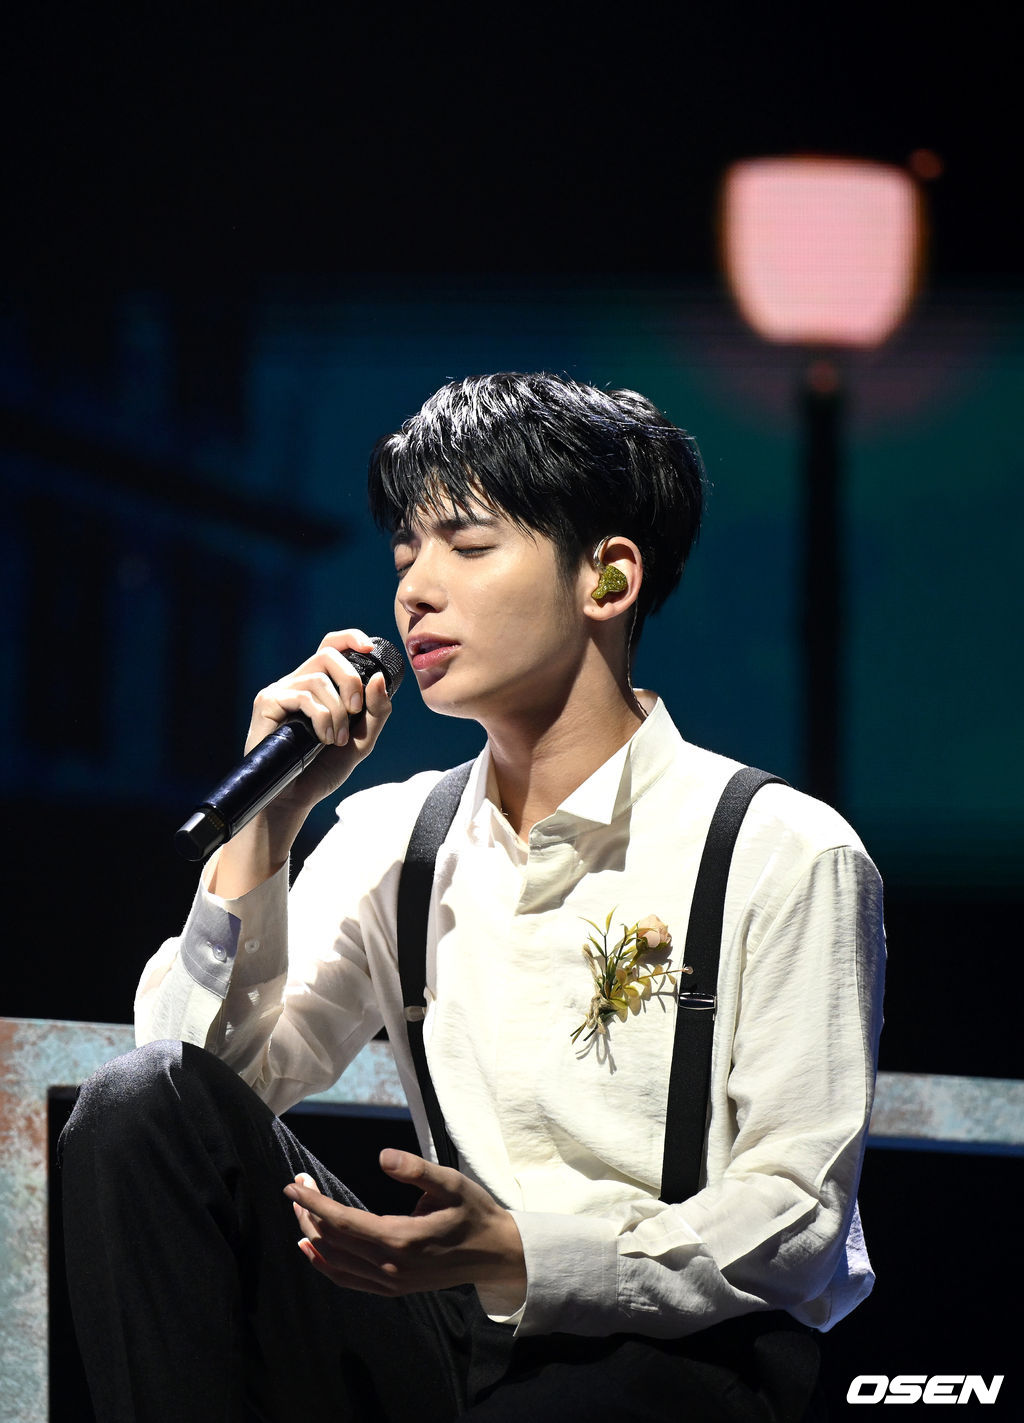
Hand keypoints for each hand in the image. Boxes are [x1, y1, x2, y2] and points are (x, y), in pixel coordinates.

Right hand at [244, 628, 393, 815]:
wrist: (295, 798)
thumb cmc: (324, 769)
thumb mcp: (361, 740)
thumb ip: (376, 712)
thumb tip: (379, 679)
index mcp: (320, 685)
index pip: (332, 646)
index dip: (350, 638)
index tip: (368, 648)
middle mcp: (298, 682)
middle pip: (328, 654)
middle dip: (351, 680)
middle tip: (356, 710)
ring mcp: (281, 691)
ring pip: (318, 679)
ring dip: (337, 711)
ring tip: (337, 739)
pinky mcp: (267, 703)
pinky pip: (302, 696)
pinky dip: (321, 718)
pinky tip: (322, 739)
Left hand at [284, 1151, 526, 1309]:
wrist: (495, 1254)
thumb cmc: (474, 1212)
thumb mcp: (451, 1182)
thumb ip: (416, 1169)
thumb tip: (382, 1156)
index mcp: (401, 1239)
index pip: (342, 1222)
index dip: (314, 1204)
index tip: (293, 1185)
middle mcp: (391, 1266)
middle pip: (333, 1241)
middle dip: (308, 1213)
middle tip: (297, 1186)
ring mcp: (391, 1282)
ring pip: (336, 1262)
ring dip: (312, 1236)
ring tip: (299, 1211)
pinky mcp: (393, 1288)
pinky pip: (348, 1279)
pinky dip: (325, 1264)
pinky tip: (311, 1249)